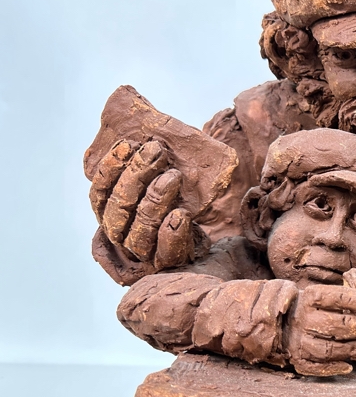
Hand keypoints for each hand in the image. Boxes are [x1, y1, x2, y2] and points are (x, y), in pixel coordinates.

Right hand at [90, 139, 205, 282]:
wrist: (214, 247)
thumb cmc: (184, 207)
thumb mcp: (163, 183)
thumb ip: (148, 166)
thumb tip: (136, 131)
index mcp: (114, 217)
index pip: (101, 195)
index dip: (110, 169)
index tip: (127, 144)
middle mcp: (124, 238)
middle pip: (119, 210)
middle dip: (135, 176)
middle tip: (156, 150)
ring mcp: (146, 255)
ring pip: (140, 231)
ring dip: (155, 200)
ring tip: (174, 176)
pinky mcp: (171, 265)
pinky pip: (166, 252)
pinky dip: (172, 232)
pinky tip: (182, 214)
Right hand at [284, 283, 355, 375]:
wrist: (278, 322)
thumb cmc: (309, 307)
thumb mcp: (320, 294)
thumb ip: (344, 297)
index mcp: (310, 297)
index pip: (338, 298)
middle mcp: (302, 318)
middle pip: (335, 324)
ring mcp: (298, 340)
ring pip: (327, 348)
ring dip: (349, 350)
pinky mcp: (297, 358)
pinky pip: (315, 367)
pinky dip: (333, 368)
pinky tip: (348, 366)